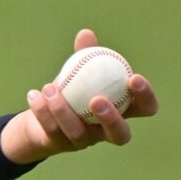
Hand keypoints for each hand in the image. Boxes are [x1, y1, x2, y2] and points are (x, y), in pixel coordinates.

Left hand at [0, 28, 158, 164]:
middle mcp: (106, 131)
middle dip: (112, 119)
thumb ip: (85, 54)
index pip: (145, 109)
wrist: (42, 112)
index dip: (145, 97)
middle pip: (120, 135)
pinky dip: (43, 111)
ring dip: (63, 110)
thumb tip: (86, 34)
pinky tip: (34, 94)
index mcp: (121, 111)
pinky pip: (53, 131)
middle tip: (96, 99)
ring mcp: (85, 142)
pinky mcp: (61, 145)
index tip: (134, 78)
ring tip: (50, 87)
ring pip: (79, 134)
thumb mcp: (79, 71)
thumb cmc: (72, 88)